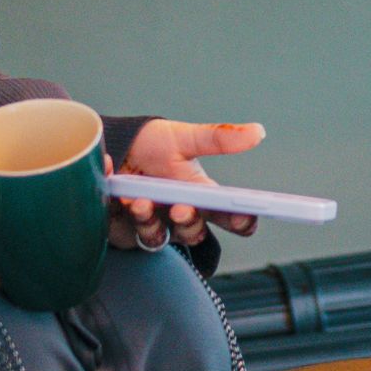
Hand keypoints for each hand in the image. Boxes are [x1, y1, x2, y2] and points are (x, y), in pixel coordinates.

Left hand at [110, 119, 265, 250]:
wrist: (112, 144)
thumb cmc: (153, 145)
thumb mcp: (184, 138)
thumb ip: (218, 138)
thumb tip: (258, 132)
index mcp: (200, 198)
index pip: (229, 218)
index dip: (241, 221)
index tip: (243, 215)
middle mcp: (177, 217)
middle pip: (193, 234)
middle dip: (189, 224)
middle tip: (182, 208)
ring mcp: (149, 226)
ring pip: (156, 238)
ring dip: (150, 222)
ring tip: (139, 201)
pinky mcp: (119, 229)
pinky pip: (118, 229)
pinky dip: (114, 209)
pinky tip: (115, 188)